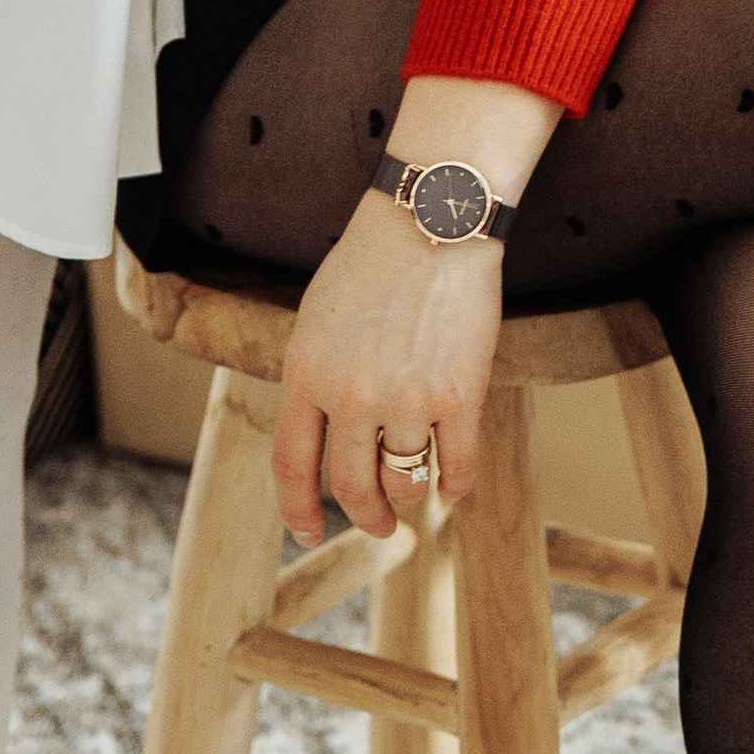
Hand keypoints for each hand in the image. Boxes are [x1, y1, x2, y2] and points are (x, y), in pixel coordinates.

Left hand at [271, 190, 502, 542]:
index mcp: (306, 374)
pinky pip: (459, 467)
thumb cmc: (372, 264)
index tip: (307, 532)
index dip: (298, 512)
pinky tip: (454, 484)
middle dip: (366, 516)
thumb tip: (320, 443)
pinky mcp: (461, 393)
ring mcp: (408, 396)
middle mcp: (352, 395)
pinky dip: (456, 485)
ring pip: (406, 482)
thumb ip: (312, 381)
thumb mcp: (316, 322)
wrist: (432, 221)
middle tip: (378, 523)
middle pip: (352, 488)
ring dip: (411, 494)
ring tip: (416, 486)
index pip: (292, 467)